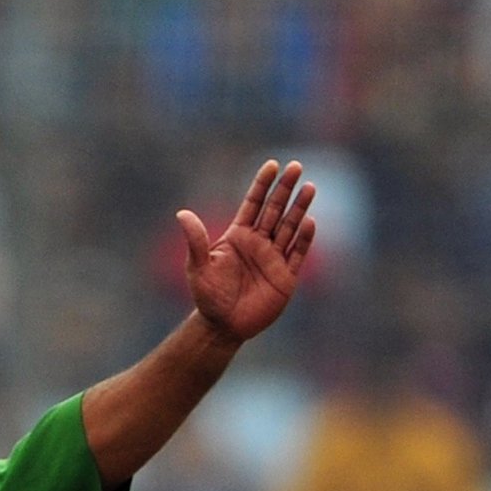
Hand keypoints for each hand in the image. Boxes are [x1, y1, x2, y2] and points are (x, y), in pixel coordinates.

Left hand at [176, 160, 315, 344]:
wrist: (222, 326)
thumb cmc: (208, 296)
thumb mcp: (198, 267)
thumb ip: (195, 241)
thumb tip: (182, 214)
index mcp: (239, 236)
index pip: (253, 204)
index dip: (262, 184)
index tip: (272, 164)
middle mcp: (259, 243)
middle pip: (275, 210)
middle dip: (285, 189)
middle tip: (296, 167)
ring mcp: (274, 259)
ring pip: (289, 228)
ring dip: (299, 208)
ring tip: (309, 187)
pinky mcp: (285, 277)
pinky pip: (296, 254)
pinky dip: (303, 239)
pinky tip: (309, 222)